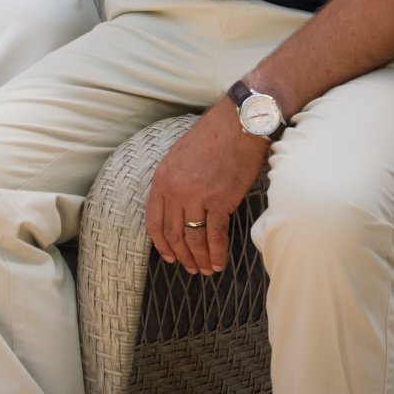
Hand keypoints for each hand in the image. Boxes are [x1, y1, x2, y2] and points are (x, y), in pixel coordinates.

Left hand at [145, 102, 270, 274]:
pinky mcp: (220, 201)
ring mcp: (197, 197)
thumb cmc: (214, 136)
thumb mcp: (180, 156)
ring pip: (194, 239)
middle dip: (182, 256)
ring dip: (200, 258)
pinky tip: (220, 262)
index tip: (169, 256)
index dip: (161, 243)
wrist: (239, 124)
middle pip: (173, 234)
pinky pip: (216, 235)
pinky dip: (217, 252)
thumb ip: (174, 181)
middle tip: (191, 268)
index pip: (154, 221)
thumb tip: (178, 207)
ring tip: (206, 270)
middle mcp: (175, 190)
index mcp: (162, 179)